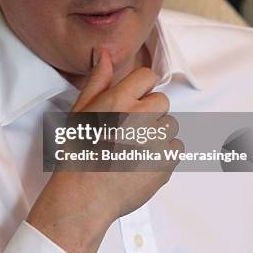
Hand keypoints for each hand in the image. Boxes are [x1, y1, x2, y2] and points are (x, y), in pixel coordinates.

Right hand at [27, 48, 182, 252]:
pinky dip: (164, 155)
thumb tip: (104, 54)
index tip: (132, 101)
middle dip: (149, 113)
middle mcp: (139, 119)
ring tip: (133, 149)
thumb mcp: (80, 113)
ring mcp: (155, 144)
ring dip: (157, 134)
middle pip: (162, 102)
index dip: (140, 88)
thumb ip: (97, 81)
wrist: (81, 199)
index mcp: (118, 102)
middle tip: (128, 130)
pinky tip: (141, 162)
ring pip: (170, 126)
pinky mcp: (165, 166)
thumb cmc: (76, 155)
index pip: (147, 76)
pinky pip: (176, 149)